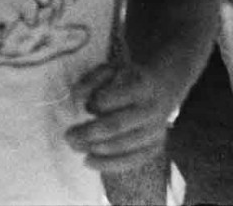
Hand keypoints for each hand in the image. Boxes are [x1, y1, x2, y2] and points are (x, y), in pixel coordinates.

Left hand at [66, 61, 180, 174]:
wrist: (164, 88)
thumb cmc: (129, 78)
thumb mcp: (111, 68)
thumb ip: (91, 80)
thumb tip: (76, 97)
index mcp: (141, 86)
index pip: (113, 99)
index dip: (94, 104)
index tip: (84, 106)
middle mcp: (151, 111)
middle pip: (115, 126)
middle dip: (88, 133)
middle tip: (68, 135)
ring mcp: (156, 131)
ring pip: (122, 146)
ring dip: (94, 148)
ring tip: (74, 146)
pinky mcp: (156, 147)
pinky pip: (131, 161)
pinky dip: (108, 164)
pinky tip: (89, 161)